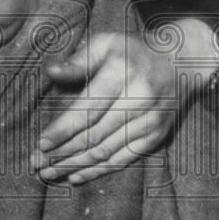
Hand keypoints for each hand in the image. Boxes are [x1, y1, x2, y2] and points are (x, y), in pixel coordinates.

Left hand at [35, 19, 218, 184]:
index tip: (41, 144)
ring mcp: (150, 121)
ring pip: (106, 151)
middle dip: (62, 153)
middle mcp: (138, 99)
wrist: (182, 62)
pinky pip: (123, 159)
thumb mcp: (107, 43)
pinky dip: (98, 170)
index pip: (87, 110)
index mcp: (121, 74)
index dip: (63, 130)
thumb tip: (51, 71)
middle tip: (37, 165)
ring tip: (49, 174)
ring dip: (75, 166)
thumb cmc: (134, 52)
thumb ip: (78, 60)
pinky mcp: (156, 135)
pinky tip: (76, 176)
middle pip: (94, 135)